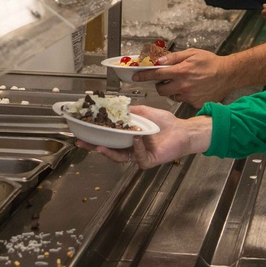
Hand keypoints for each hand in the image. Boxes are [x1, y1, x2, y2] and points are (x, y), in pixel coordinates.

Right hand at [75, 106, 211, 167]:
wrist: (183, 130)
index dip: (95, 136)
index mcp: (127, 137)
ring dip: (109, 151)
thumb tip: (114, 105)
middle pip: (109, 150)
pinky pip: (138, 156)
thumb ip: (130, 111)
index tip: (82, 132)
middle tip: (82, 143)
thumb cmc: (165, 122)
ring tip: (100, 146)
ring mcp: (138, 156)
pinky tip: (136, 138)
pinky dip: (136, 147)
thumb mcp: (143, 112)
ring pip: (120, 157)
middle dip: (94, 147)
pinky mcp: (148, 161)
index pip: (108, 138)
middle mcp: (130, 148)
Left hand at [131, 48, 230, 107]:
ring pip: (172, 96)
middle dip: (160, 85)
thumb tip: (159, 60)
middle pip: (161, 90)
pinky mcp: (195, 103)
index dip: (143, 76)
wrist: (227, 74)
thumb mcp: (191, 53)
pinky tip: (192, 89)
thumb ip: (173, 57)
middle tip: (166, 80)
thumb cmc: (210, 62)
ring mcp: (189, 96)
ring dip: (173, 90)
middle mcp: (183, 85)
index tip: (135, 77)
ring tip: (183, 83)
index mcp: (181, 71)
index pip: (156, 75)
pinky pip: (183, 100)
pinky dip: (184, 95)